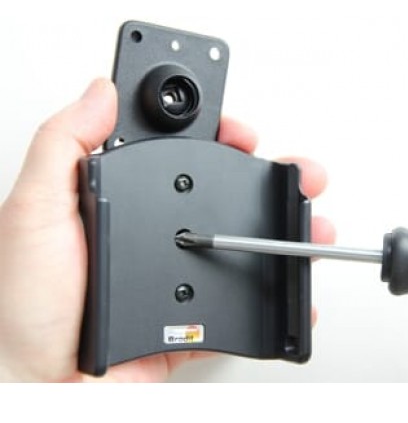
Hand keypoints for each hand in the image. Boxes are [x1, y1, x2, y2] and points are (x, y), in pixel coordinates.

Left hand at [0, 79, 333, 381]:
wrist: (45, 386)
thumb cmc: (27, 308)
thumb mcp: (34, 212)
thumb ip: (61, 146)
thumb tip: (99, 93)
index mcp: (123, 201)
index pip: (180, 155)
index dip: (216, 137)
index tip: (241, 134)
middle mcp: (155, 235)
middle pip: (222, 196)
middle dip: (268, 180)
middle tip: (296, 173)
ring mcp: (177, 276)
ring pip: (241, 246)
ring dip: (281, 232)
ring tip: (308, 224)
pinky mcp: (190, 318)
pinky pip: (238, 303)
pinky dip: (269, 298)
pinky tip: (287, 290)